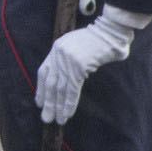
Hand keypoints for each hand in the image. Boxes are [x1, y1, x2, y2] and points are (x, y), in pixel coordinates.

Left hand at [36, 7, 145, 123]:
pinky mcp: (79, 66)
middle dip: (48, 101)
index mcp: (57, 48)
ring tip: (56, 120)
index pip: (44, 72)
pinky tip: (67, 113)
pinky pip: (72, 89)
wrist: (112, 30)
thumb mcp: (79, 46)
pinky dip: (69, 102)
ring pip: (60, 88)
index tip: (40, 102)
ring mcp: (68, 60)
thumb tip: (70, 78)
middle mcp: (59, 54)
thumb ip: (71, 59)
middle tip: (46, 118)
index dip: (41, 88)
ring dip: (58, 106)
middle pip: (50, 82)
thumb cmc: (101, 39)